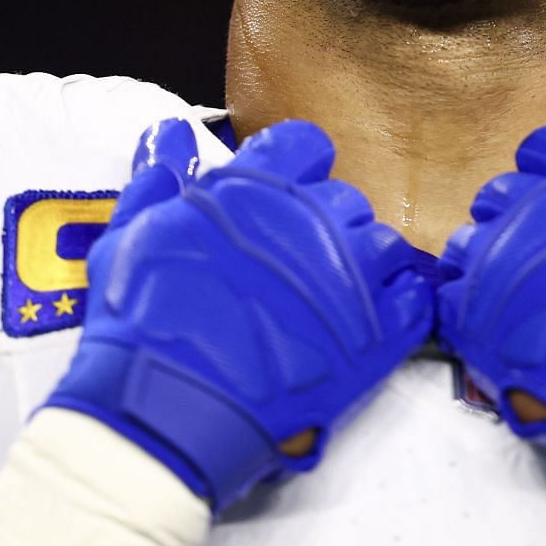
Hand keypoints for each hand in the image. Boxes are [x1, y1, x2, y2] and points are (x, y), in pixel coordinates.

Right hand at [46, 118, 432, 508]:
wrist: (168, 409)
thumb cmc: (140, 325)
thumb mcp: (130, 237)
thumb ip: (158, 176)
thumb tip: (170, 136)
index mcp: (256, 188)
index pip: (305, 145)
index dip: (297, 170)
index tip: (284, 198)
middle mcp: (312, 220)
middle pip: (345, 200)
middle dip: (323, 226)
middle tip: (293, 266)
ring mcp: (352, 277)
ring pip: (385, 245)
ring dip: (363, 266)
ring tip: (330, 301)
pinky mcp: (380, 335)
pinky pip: (415, 300)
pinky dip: (399, 308)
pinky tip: (369, 326)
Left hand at [435, 119, 545, 479]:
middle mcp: (540, 209)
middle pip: (502, 192)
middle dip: (519, 214)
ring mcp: (501, 260)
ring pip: (468, 241)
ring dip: (489, 260)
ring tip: (520, 295)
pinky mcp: (474, 315)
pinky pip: (448, 295)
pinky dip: (467, 307)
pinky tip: (497, 326)